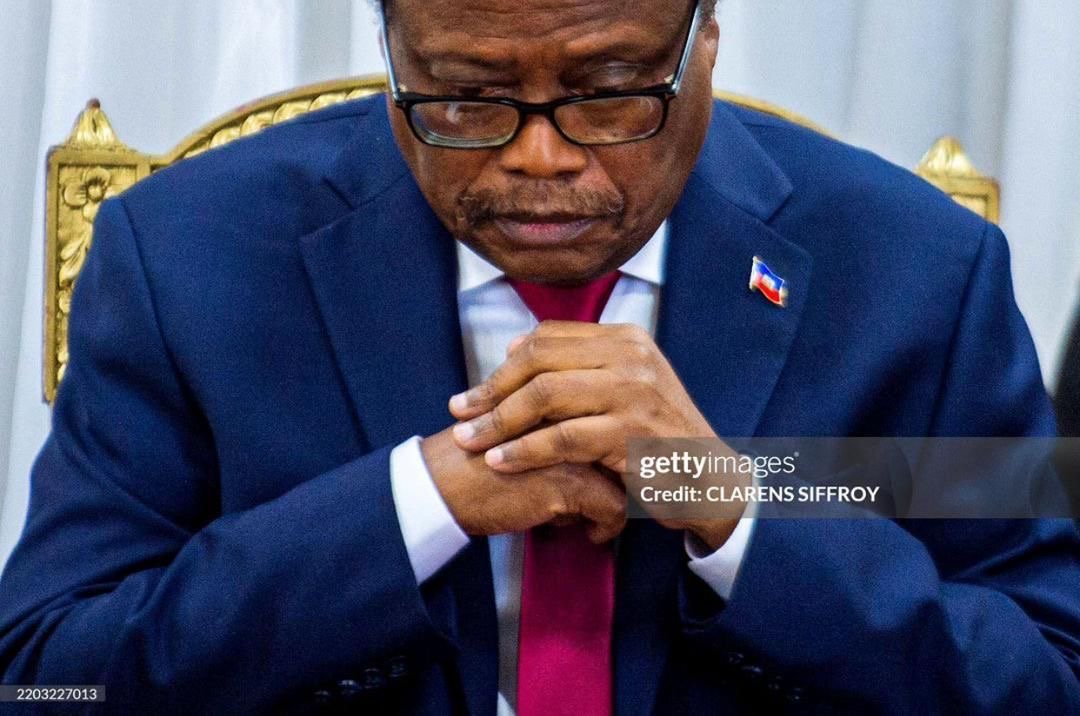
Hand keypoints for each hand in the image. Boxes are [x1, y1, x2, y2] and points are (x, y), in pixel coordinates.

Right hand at [420, 426, 626, 543]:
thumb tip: (598, 451)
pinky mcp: (568, 479)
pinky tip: (591, 535)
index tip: (623, 473)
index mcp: (560, 393)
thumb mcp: (522, 432)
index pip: (615, 413)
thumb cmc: (479, 462)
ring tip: (605, 517)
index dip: (622, 448)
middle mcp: (573, 412)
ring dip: (620, 499)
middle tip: (629, 497)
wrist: (443, 487)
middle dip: (630, 474)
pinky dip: (606, 525)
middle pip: (625, 442)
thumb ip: (554, 428)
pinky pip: (611, 507)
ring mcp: (573, 443)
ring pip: (625, 475)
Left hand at [448, 322, 714, 473]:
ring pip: (545, 396)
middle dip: (492, 390)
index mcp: (626, 338)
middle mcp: (631, 355)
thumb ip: (578, 368)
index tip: (475, 392)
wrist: (708, 479)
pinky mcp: (632, 431)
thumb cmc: (656, 439)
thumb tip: (514, 346)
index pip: (548, 338)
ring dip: (499, 421)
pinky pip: (562, 437)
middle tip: (460, 414)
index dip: (504, 364)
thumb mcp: (624, 390)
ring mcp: (634, 390)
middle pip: (539, 361)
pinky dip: (523, 450)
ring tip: (469, 441)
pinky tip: (500, 462)